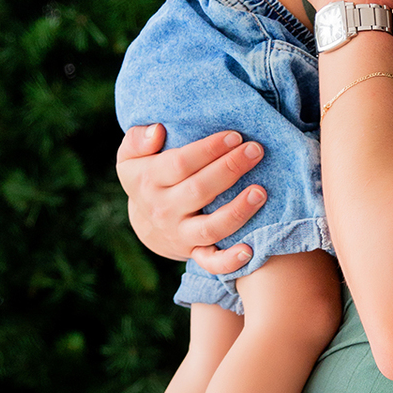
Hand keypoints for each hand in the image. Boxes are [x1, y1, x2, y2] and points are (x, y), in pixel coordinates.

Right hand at [116, 124, 265, 273]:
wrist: (146, 222)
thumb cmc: (147, 176)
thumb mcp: (131, 155)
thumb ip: (137, 138)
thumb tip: (157, 130)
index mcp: (149, 181)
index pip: (180, 163)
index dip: (209, 149)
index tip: (235, 136)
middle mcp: (164, 210)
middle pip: (199, 190)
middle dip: (230, 169)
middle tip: (255, 150)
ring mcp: (180, 234)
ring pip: (210, 227)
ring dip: (238, 211)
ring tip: (261, 192)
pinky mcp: (194, 253)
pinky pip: (212, 262)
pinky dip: (230, 261)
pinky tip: (250, 250)